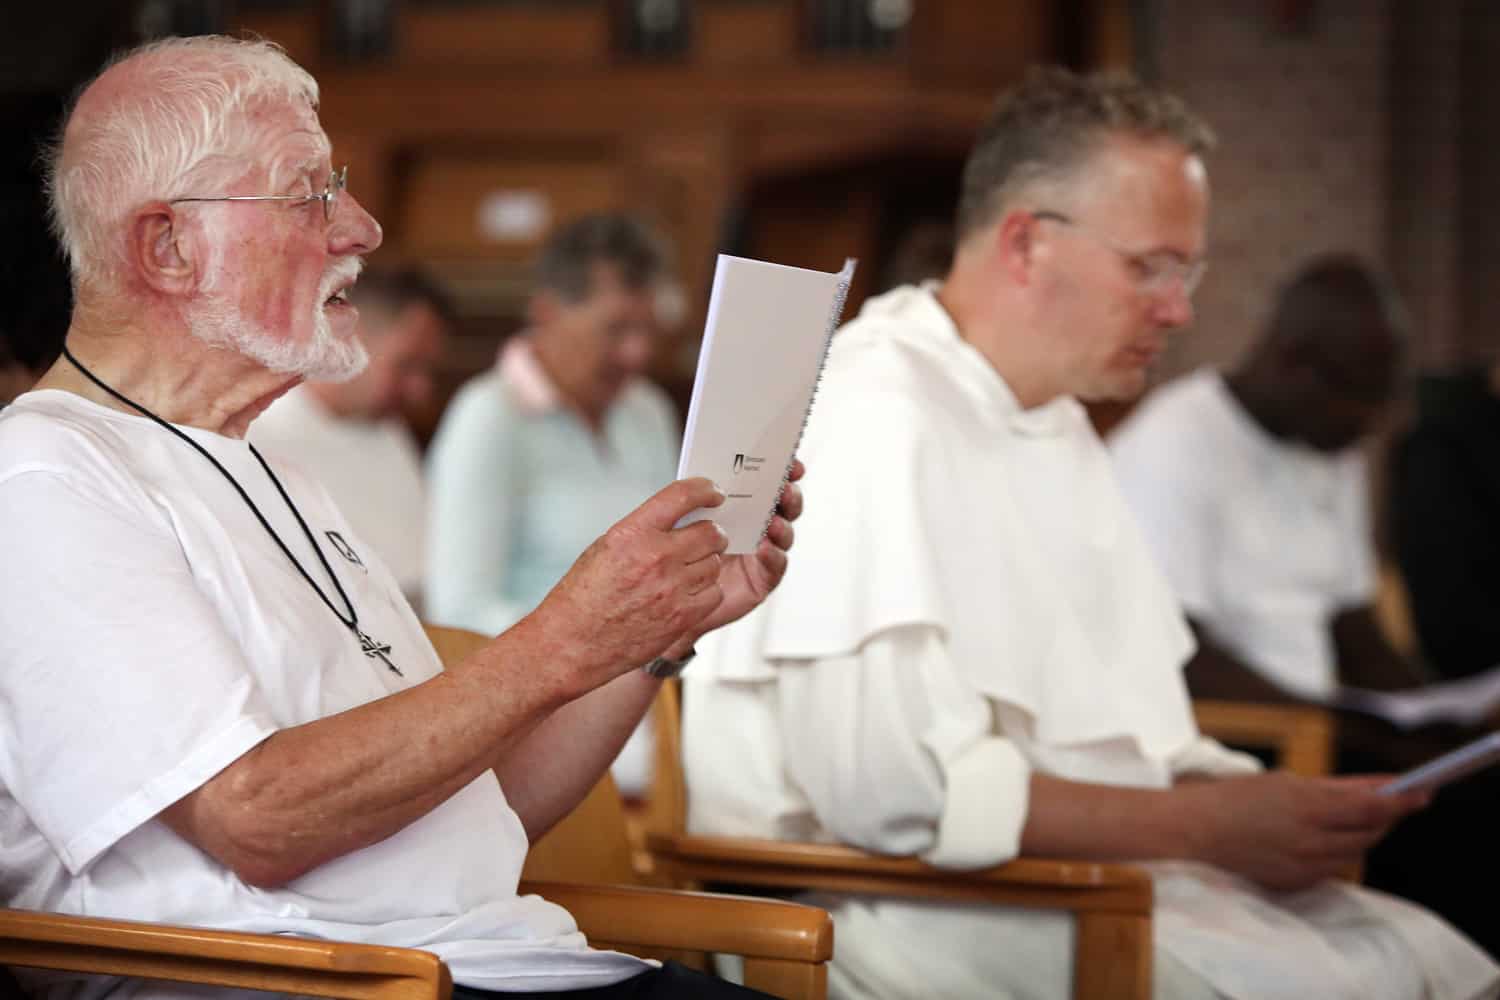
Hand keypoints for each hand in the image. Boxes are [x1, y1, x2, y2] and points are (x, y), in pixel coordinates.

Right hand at [524, 478, 729, 691]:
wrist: (573, 643)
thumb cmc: (584, 596)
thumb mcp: (607, 547)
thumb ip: (644, 530)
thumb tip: (680, 519)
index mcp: (633, 533)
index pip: (682, 496)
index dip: (705, 490)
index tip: (713, 493)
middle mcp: (656, 557)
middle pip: (711, 532)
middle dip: (711, 533)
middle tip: (705, 539)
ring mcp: (672, 588)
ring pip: (715, 563)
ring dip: (706, 564)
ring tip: (685, 572)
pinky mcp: (683, 616)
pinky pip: (714, 593)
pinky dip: (705, 592)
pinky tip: (686, 595)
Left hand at [678, 460, 805, 647]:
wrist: (670, 596)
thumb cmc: (676, 553)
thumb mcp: (683, 516)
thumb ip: (698, 495)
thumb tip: (707, 473)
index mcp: (742, 506)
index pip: (768, 483)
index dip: (783, 471)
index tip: (791, 461)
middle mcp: (757, 526)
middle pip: (785, 506)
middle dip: (789, 495)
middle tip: (785, 489)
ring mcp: (763, 552)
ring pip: (784, 534)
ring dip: (783, 525)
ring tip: (774, 521)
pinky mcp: (762, 578)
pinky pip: (775, 566)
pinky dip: (773, 555)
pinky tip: (764, 548)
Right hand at [1180, 771, 1427, 891]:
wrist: (1194, 831)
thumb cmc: (1236, 798)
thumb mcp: (1285, 783)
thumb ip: (1334, 788)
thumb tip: (1376, 786)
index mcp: (1307, 807)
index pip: (1372, 806)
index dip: (1402, 800)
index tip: (1423, 791)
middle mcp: (1310, 840)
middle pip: (1369, 832)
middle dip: (1384, 816)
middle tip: (1395, 801)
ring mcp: (1303, 865)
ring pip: (1354, 852)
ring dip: (1362, 833)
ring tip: (1359, 816)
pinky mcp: (1295, 883)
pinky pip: (1332, 867)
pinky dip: (1337, 851)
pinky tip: (1325, 837)